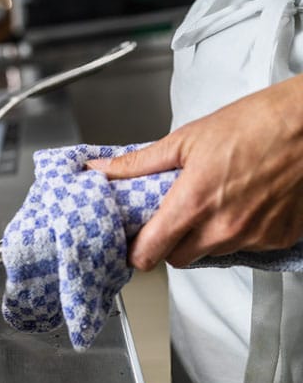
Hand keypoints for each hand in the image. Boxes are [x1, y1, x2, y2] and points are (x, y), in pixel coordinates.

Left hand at [86, 74, 302, 269]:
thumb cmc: (256, 124)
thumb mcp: (187, 139)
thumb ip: (139, 164)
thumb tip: (103, 171)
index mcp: (193, 204)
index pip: (149, 254)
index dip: (137, 251)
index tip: (134, 244)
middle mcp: (223, 228)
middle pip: (178, 258)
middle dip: (171, 242)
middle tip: (176, 215)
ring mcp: (254, 236)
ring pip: (212, 253)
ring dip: (206, 237)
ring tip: (215, 201)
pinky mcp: (279, 238)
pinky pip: (248, 247)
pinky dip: (242, 232)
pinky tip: (245, 204)